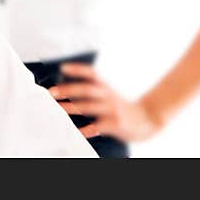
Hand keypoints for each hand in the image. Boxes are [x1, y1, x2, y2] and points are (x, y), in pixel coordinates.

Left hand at [48, 63, 163, 141]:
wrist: (147, 119)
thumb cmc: (120, 107)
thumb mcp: (109, 94)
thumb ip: (93, 90)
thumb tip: (66, 90)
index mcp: (105, 86)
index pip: (91, 73)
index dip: (77, 69)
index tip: (62, 67)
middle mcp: (108, 95)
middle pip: (87, 89)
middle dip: (68, 90)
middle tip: (52, 92)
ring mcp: (112, 109)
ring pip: (90, 107)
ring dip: (72, 108)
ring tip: (58, 110)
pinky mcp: (116, 123)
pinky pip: (99, 126)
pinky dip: (87, 129)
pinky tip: (77, 131)